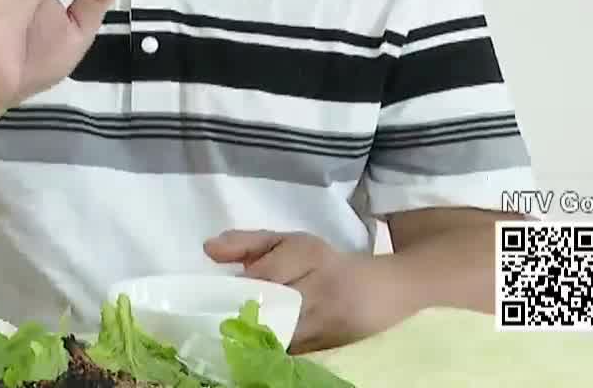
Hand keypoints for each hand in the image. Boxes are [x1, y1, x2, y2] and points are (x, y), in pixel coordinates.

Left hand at [205, 229, 412, 352]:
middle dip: (242, 314)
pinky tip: (254, 346)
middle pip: (271, 307)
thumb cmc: (327, 263)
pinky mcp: (329, 348)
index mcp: (310, 256)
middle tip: (216, 319)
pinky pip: (290, 351)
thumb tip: (207, 249)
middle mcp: (322, 291)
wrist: (385, 291)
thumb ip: (248, 242)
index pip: (266, 274)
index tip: (215, 294)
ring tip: (232, 334)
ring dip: (254, 335)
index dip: (238, 286)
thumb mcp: (290, 243)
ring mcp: (328, 324)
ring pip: (279, 334)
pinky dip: (270, 349)